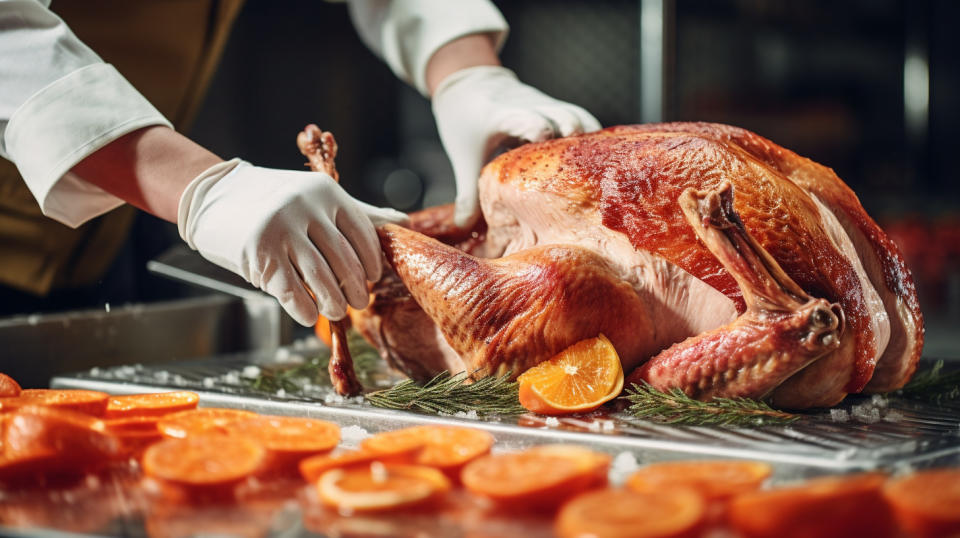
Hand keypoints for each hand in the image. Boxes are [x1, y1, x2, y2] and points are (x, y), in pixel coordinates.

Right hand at [178, 159, 407, 324]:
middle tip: (358, 302)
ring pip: (320, 278)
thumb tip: (403, 223)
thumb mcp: (317, 198)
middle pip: (344, 259)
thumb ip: (358, 213)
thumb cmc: (274, 201)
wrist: (214, 195)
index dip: (371, 261)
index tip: (371, 278)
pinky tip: (308, 316)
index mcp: (326, 192)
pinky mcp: (258, 251)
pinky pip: (290, 290)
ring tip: (337, 311)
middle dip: (355, 287)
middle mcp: (306, 207)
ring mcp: (281, 228)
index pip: (362, 233)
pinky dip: (303, 309)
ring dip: (333, 302)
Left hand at [431, 66, 600, 227]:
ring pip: (579, 115)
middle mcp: (530, 106)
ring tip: (597, 168)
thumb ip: (468, 194)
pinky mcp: (556, 107)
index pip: (524, 118)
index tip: (546, 141)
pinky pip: (582, 118)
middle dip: (574, 136)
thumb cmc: (465, 121)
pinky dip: (591, 136)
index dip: (537, 128)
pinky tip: (599, 160)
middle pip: (563, 115)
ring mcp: (546, 105)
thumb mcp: (464, 157)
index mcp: (502, 116)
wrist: (470, 83)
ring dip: (589, 138)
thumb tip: (464, 226)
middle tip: (578, 165)